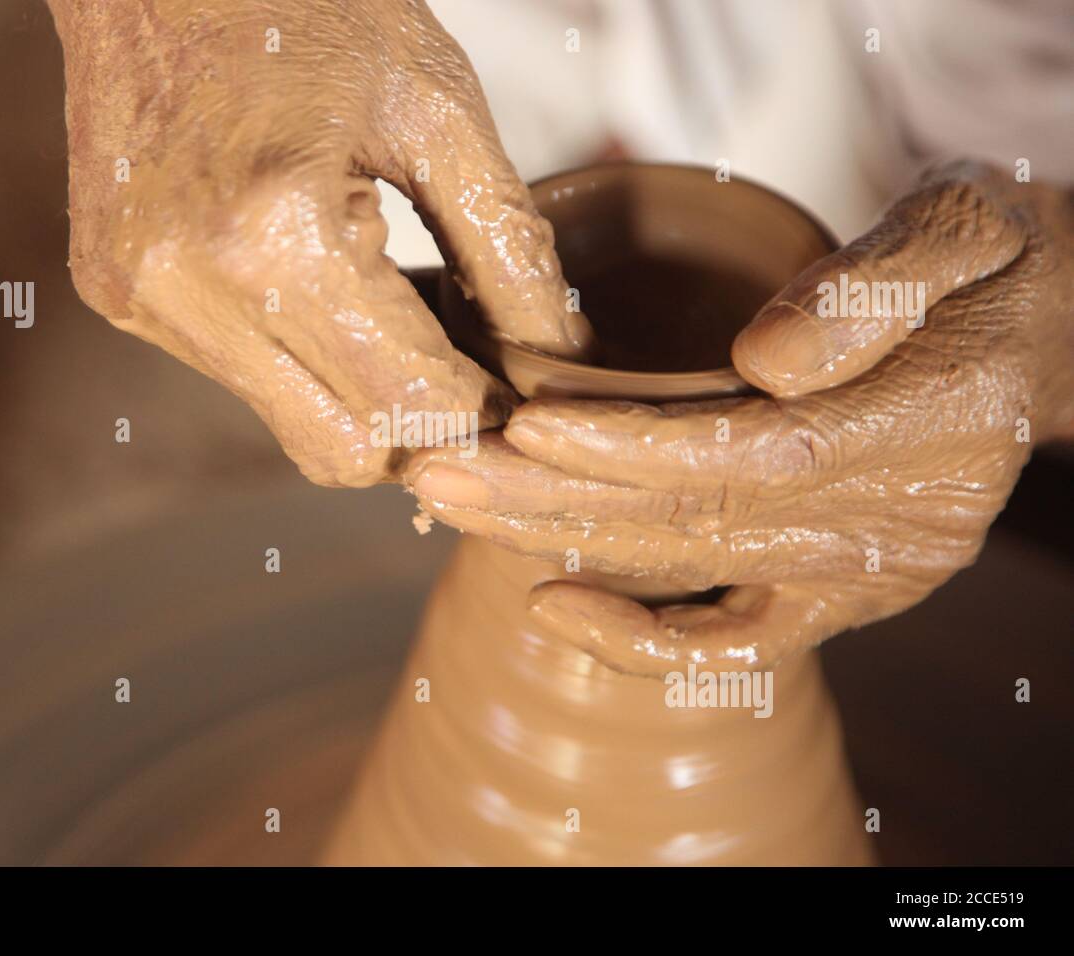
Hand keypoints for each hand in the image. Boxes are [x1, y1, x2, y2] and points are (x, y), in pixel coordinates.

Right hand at [46, 0, 590, 486]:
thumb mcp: (438, 108)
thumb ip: (508, 248)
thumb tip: (558, 355)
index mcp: (279, 237)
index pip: (412, 405)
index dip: (486, 415)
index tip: (523, 389)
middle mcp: (191, 289)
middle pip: (350, 452)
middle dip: (427, 427)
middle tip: (474, 369)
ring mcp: (141, 298)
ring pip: (293, 428)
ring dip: (365, 398)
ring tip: (400, 314)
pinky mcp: (117, 293)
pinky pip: (241, 380)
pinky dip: (303, 360)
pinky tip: (328, 290)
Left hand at [406, 161, 1073, 674]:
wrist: (1035, 343)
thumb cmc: (990, 274)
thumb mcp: (967, 232)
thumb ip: (880, 286)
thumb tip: (766, 360)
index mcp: (924, 429)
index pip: (754, 452)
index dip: (635, 446)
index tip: (526, 424)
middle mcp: (889, 527)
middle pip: (693, 521)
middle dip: (551, 497)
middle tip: (433, 466)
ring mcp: (856, 576)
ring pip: (687, 570)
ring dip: (557, 539)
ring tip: (448, 500)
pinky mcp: (829, 597)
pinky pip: (731, 643)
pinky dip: (639, 637)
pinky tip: (551, 606)